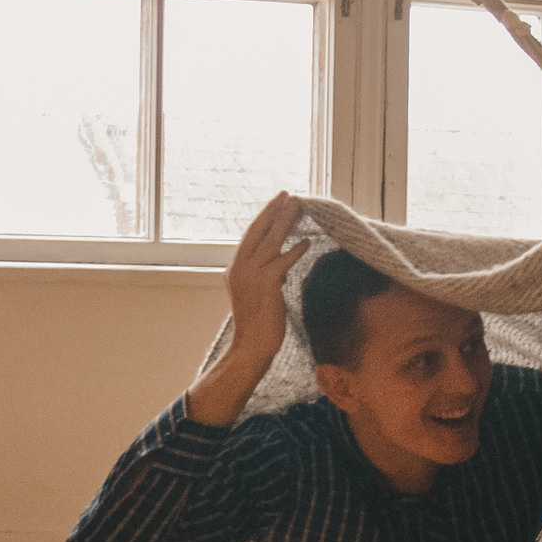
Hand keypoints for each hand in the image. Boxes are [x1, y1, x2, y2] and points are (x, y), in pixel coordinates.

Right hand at [222, 192, 310, 372]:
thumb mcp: (257, 293)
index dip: (265, 218)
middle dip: (274, 211)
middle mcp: (240, 268)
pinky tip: (306, 242)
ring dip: (286, 222)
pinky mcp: (266, 285)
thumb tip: (282, 261)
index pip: (251, 236)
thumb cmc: (257, 324)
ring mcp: (251, 275)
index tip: (277, 203)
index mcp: (235, 268)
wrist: (251, 346)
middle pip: (258, 231)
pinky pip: (283, 261)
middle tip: (287, 194)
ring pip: (271, 241)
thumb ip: (266, 274)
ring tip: (298, 206)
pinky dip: (295, 250)